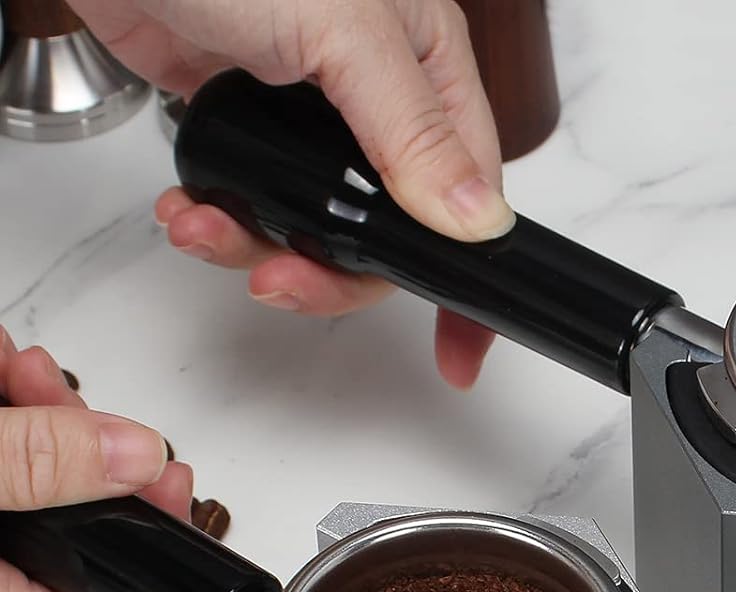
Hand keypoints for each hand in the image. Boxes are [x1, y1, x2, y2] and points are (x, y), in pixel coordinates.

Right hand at [0, 327, 193, 591]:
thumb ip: (37, 465)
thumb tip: (133, 454)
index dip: (156, 557)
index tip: (162, 481)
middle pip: (76, 546)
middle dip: (82, 451)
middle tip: (66, 394)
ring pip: (28, 496)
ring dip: (33, 423)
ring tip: (18, 365)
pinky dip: (2, 425)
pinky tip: (1, 372)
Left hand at [73, 0, 509, 389]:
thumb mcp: (341, 32)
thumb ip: (414, 131)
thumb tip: (478, 221)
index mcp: (427, 61)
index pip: (470, 194)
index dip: (462, 277)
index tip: (459, 349)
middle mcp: (377, 94)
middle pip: (384, 231)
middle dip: (329, 270)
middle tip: (281, 281)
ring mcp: (307, 112)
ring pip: (314, 227)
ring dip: (258, 246)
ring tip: (207, 230)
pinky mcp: (243, 118)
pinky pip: (253, 202)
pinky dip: (222, 220)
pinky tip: (192, 208)